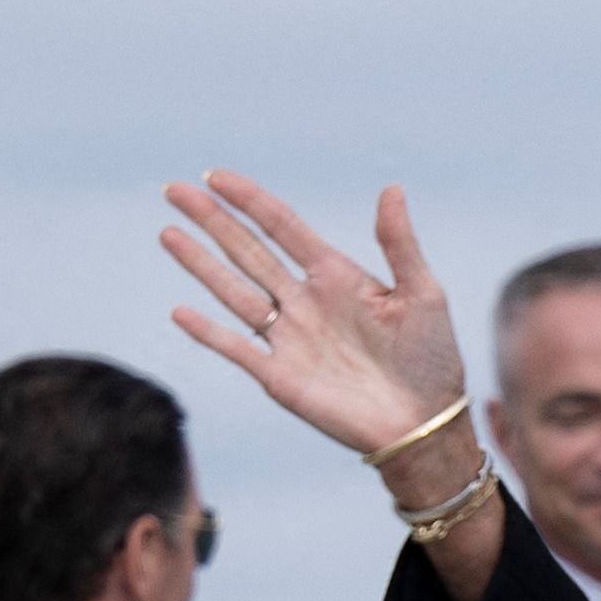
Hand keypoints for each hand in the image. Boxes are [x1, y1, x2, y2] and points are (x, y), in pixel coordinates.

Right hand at [162, 171, 466, 468]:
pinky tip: (180, 311)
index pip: (282, 227)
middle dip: (212, 220)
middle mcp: (305, 301)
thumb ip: (400, 244)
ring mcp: (289, 338)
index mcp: (336, 276)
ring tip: (167, 232)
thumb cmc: (433, 360)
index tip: (216, 176)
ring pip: (234, 291)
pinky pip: (237, 349)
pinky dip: (208, 332)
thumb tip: (391, 188)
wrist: (426, 425)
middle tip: (175, 190)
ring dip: (201, 263)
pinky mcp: (280, 377)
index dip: (249, 201)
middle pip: (248, 251)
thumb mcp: (423, 295)